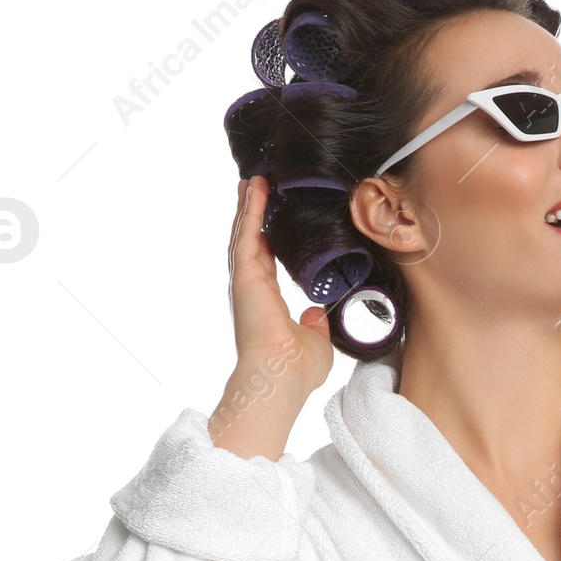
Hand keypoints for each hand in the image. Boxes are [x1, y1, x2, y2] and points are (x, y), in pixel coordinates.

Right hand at [227, 175, 334, 399]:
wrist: (281, 378)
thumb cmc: (296, 371)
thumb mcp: (315, 343)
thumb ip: (314, 325)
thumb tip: (315, 313)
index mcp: (266, 303)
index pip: (266, 261)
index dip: (267, 236)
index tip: (270, 216)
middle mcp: (252, 290)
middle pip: (250, 242)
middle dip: (252, 214)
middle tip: (254, 188)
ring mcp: (245, 283)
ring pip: (245, 235)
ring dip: (248, 207)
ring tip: (252, 182)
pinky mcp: (245, 278)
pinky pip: (247, 237)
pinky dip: (251, 213)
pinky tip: (254, 192)